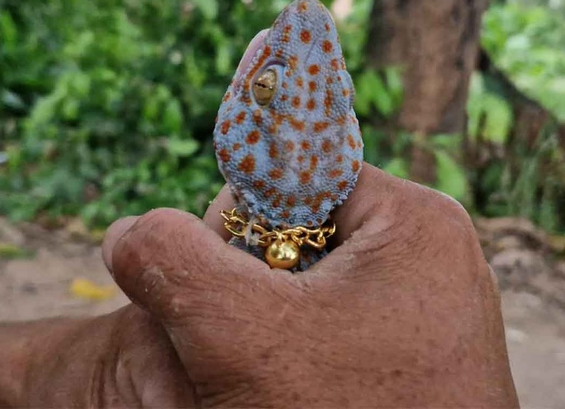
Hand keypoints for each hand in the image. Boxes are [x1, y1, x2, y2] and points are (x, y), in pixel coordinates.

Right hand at [103, 163, 517, 407]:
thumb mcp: (238, 332)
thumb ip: (171, 260)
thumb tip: (128, 232)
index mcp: (415, 218)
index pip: (298, 177)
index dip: (242, 222)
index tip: (226, 284)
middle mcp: (436, 256)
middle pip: (304, 235)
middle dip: (253, 285)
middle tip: (243, 345)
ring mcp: (435, 311)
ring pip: (314, 291)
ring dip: (269, 328)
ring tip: (265, 379)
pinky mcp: (424, 358)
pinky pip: (342, 332)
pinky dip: (301, 357)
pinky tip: (291, 393)